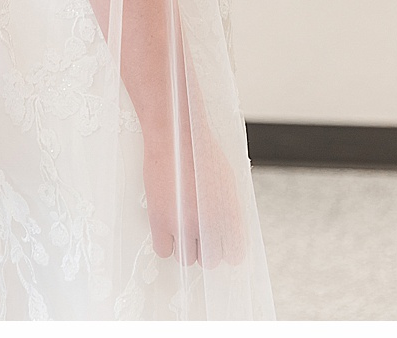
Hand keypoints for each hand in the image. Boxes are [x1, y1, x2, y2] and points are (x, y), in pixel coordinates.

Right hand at [144, 110, 246, 266]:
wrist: (175, 136)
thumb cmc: (201, 152)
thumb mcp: (227, 180)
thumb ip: (229, 209)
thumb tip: (228, 230)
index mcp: (231, 212)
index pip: (236, 253)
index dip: (227, 250)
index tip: (221, 245)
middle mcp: (209, 223)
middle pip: (210, 260)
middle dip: (205, 249)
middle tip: (199, 234)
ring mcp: (184, 225)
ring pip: (187, 259)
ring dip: (185, 247)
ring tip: (182, 227)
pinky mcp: (160, 222)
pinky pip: (164, 251)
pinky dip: (165, 243)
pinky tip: (167, 229)